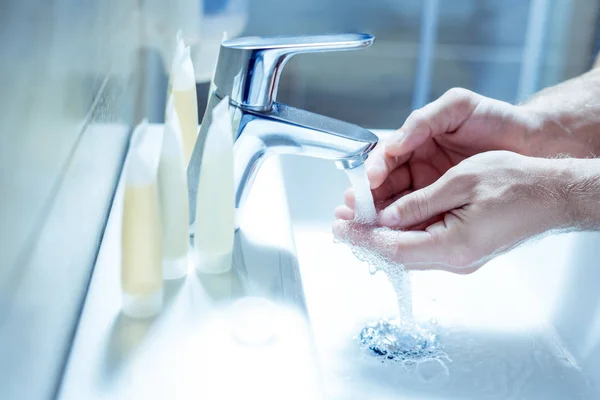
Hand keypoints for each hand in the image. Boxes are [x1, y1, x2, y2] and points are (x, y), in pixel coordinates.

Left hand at [333, 151, 569, 272]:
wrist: (553, 195)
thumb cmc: (517, 184)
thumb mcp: (462, 183)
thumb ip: (420, 203)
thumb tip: (387, 215)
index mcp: (452, 245)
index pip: (392, 247)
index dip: (362, 236)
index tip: (339, 226)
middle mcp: (454, 259)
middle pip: (396, 254)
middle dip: (364, 236)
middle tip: (340, 220)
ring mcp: (459, 258)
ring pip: (408, 251)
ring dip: (380, 234)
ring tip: (356, 217)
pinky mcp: (463, 250)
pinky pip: (422, 245)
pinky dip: (400, 233)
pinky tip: (387, 220)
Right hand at [335, 88, 539, 221]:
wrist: (534, 142)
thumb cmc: (496, 119)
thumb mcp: (456, 106)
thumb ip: (422, 121)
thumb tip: (392, 144)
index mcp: (416, 143)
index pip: (386, 158)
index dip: (373, 171)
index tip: (366, 183)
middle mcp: (418, 166)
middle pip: (385, 185)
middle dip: (367, 199)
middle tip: (351, 211)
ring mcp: (432, 187)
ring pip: (399, 204)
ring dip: (380, 215)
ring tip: (363, 227)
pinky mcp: (447, 205)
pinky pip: (422, 216)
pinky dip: (406, 225)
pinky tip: (393, 234)